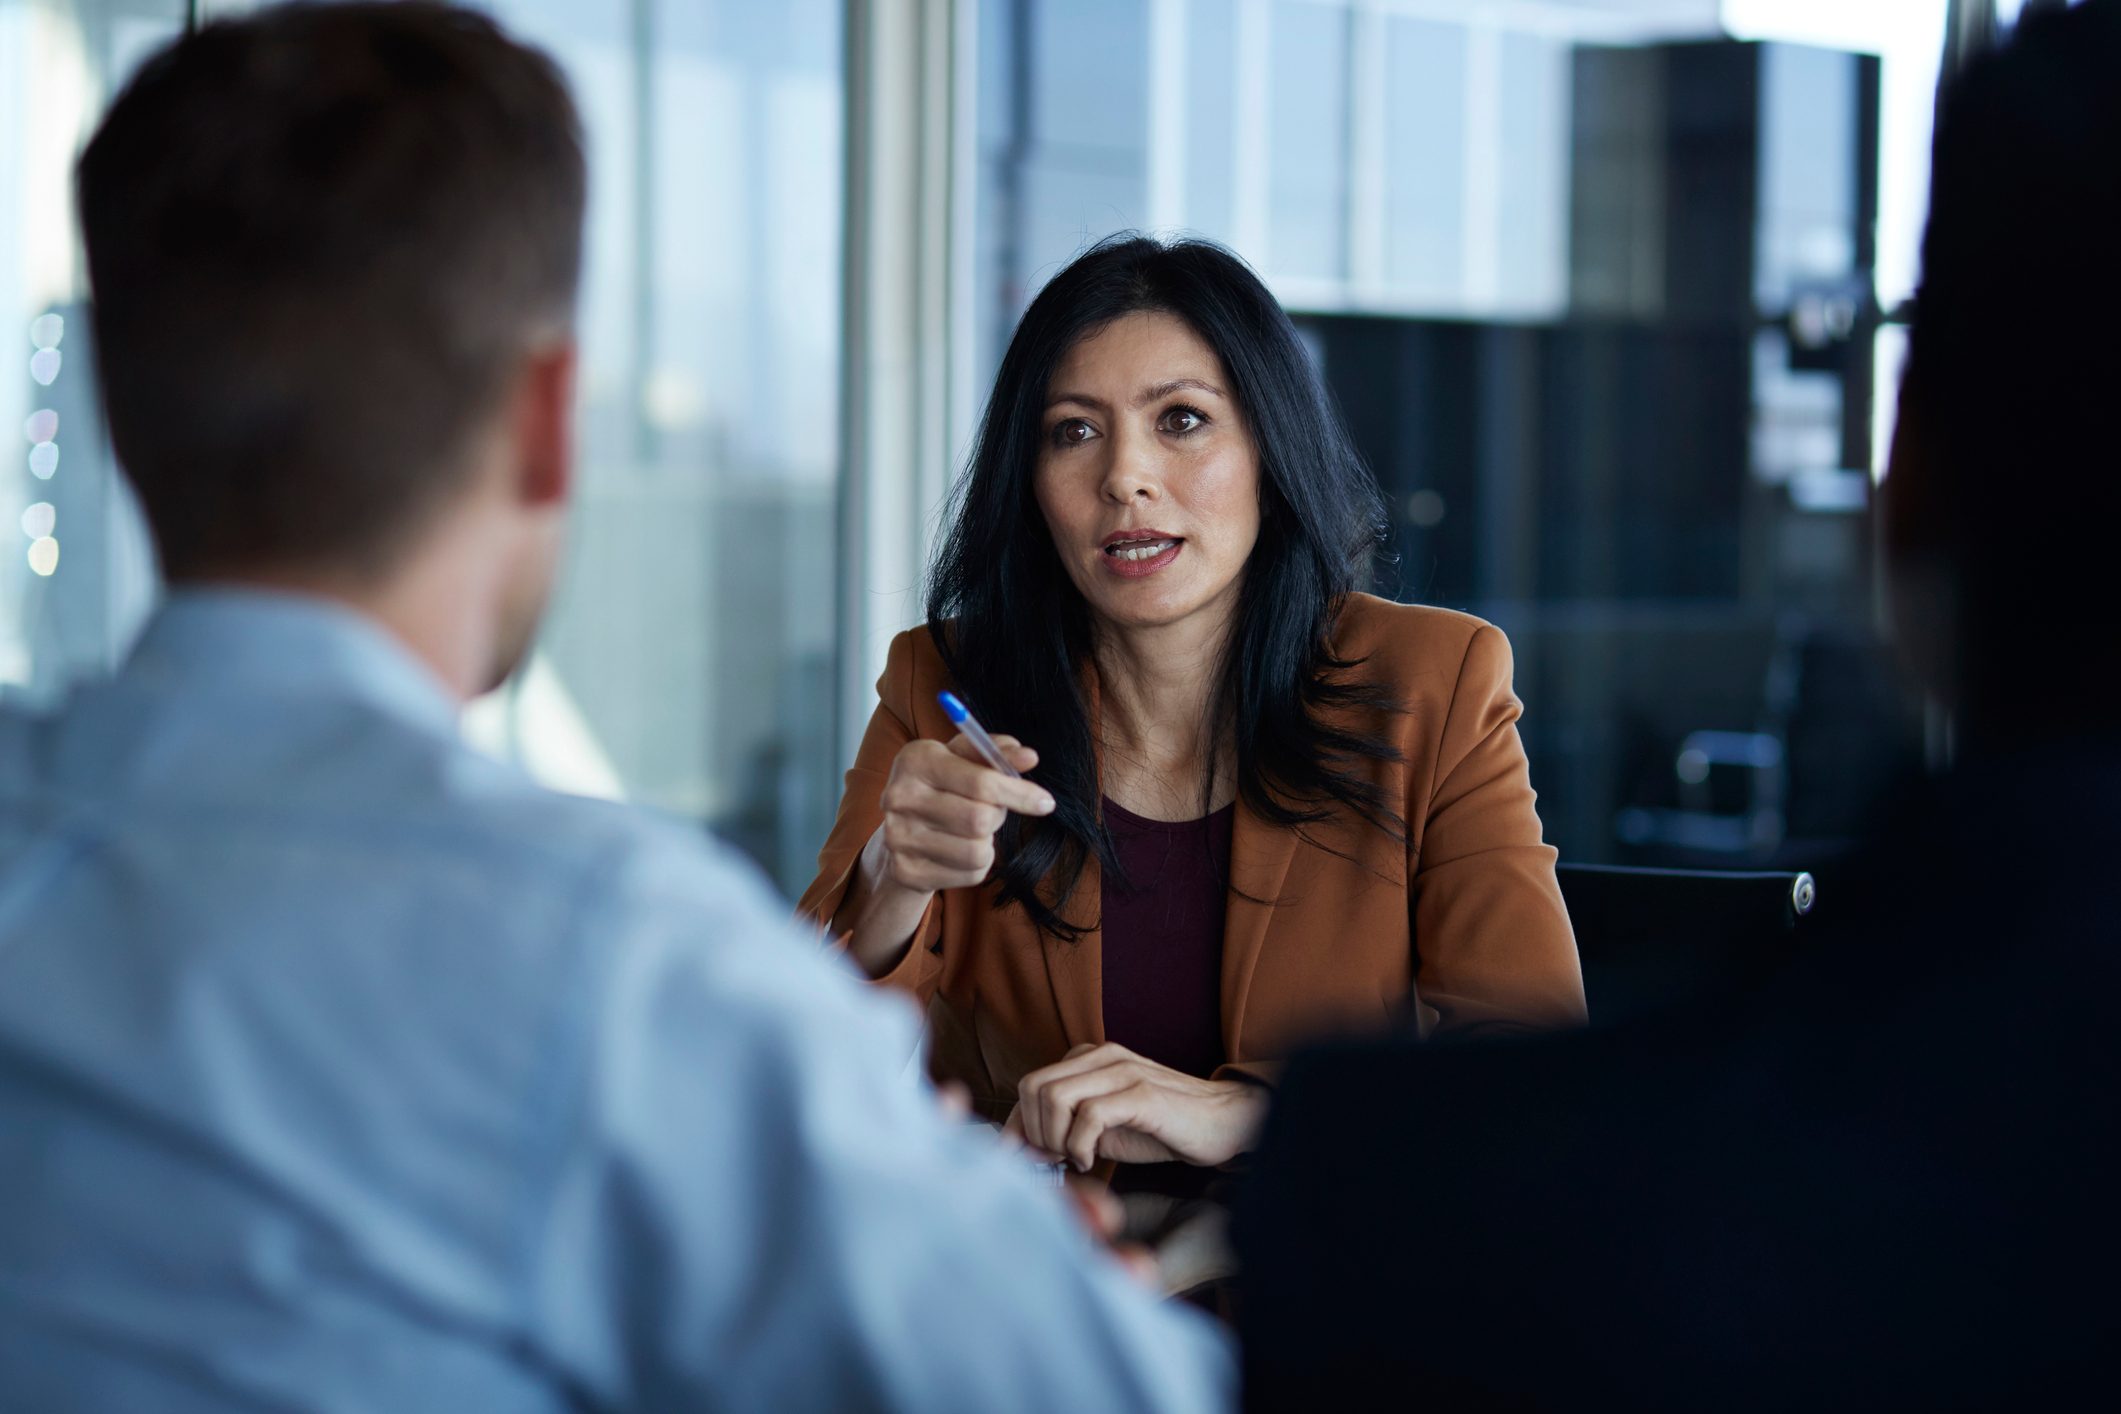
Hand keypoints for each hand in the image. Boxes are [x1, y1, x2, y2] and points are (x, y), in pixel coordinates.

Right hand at [876, 733, 1052, 896]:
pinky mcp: (906, 871)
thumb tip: (1028, 757)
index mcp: (916, 760)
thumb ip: (997, 753)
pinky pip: (969, 874)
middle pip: (980, 819)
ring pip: (977, 852)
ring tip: (972, 831)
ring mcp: (898, 837)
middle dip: (997, 816)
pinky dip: (977, 864)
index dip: (1019, 793)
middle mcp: (900, 797)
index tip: (1046, 802)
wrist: (900, 827)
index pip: (980, 782)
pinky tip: (959, 850)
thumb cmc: (943, 783)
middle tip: (991, 811)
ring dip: (988, 843)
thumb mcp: (963, 758)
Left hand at [1004, 1043, 1268, 1173]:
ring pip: (1054, 1097)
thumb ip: (1064, 1128)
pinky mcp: (1142, 1093)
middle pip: (1032, 1087)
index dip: (1016, 1127)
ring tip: (1073, 1159)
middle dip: (1033, 1133)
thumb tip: (1020, 1148)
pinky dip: (1080, 1146)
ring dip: (1053, 1139)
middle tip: (1055, 1160)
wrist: (1223, 1122)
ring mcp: (1122, 1071)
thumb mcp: (1103, 1127)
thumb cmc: (1161, 1127)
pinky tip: (1093, 1161)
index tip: (1023, 1159)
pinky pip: (1089, 1115)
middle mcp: (1101, 1055)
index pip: (1030, 1086)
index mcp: (1089, 1058)